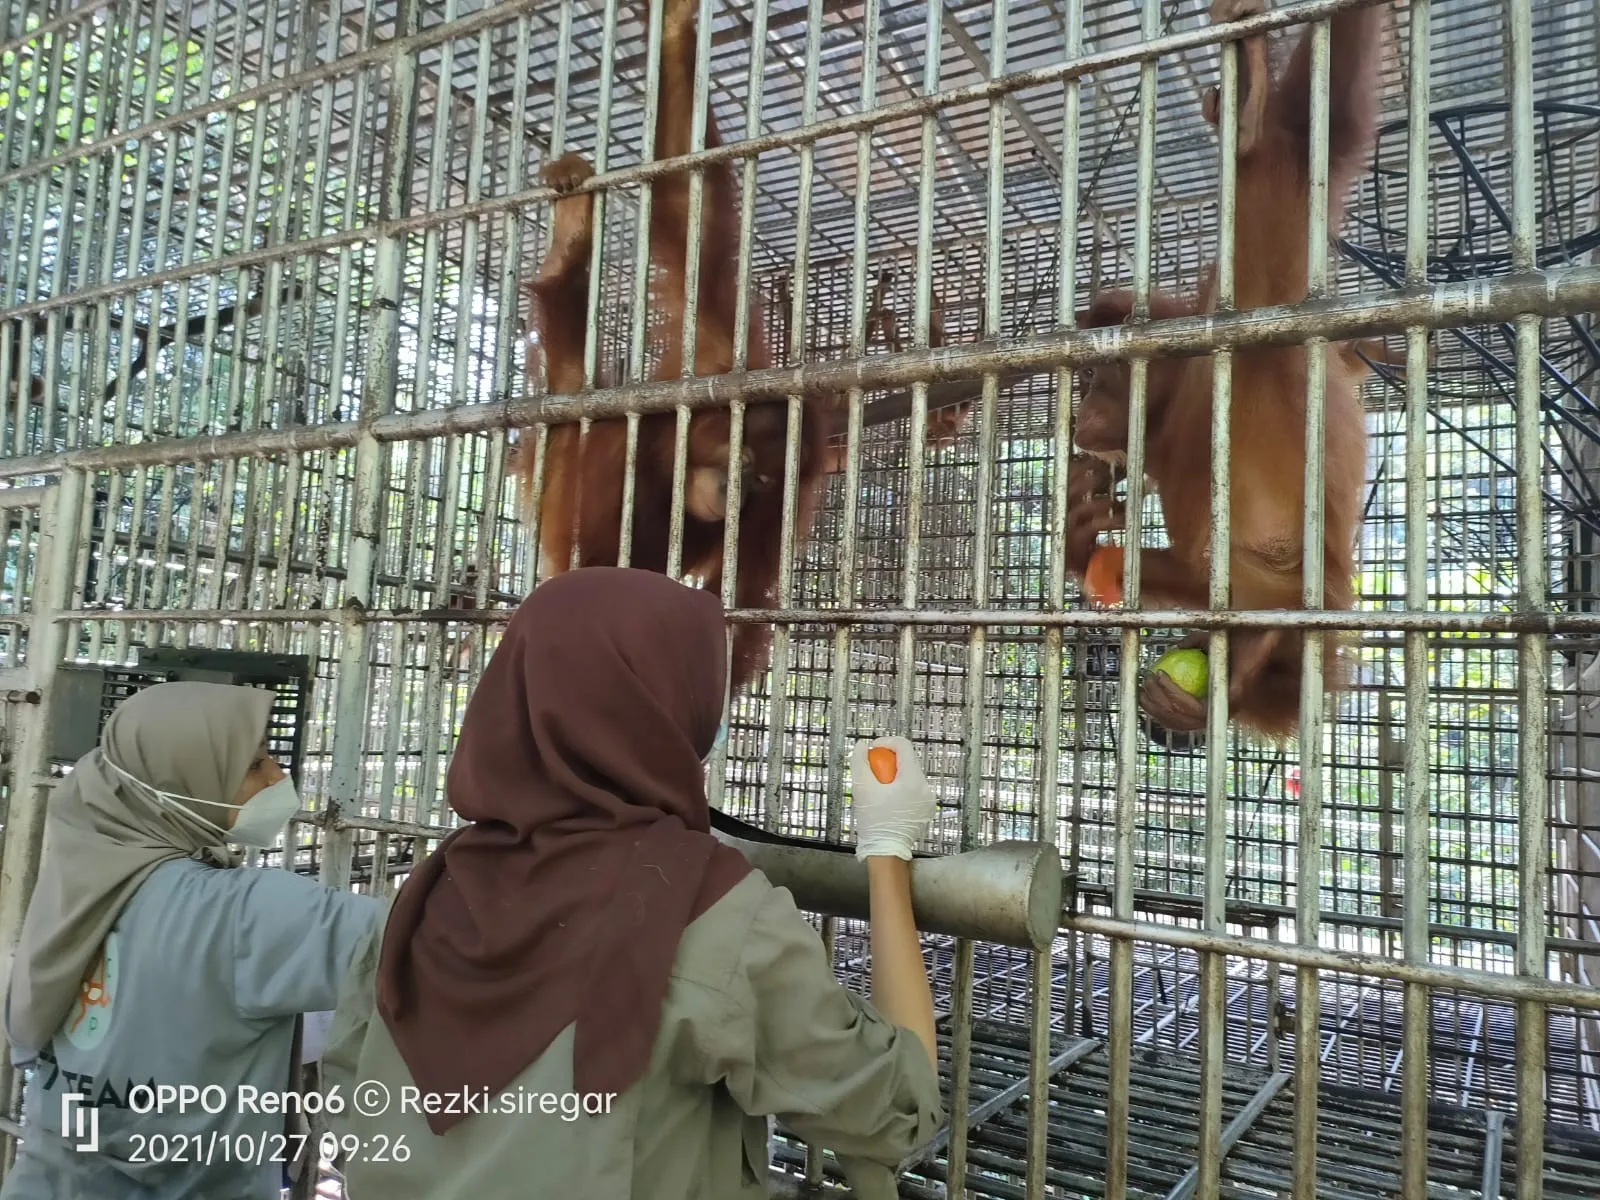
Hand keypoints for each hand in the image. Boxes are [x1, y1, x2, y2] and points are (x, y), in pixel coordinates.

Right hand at [849, 736, 936, 860]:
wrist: (887, 852)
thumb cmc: (874, 822)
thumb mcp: (861, 788)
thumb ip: (859, 762)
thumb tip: (862, 746)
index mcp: (912, 780)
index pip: (903, 746)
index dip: (885, 743)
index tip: (872, 750)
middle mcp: (925, 787)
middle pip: (907, 761)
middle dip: (888, 763)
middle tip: (872, 774)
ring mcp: (928, 799)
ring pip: (910, 776)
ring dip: (894, 777)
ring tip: (879, 791)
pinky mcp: (926, 809)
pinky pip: (913, 790)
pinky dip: (901, 790)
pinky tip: (888, 802)